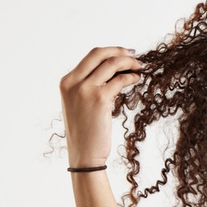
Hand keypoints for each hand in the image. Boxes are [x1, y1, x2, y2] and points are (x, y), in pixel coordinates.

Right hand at [59, 47, 141, 168]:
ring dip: (129, 63)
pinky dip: (131, 77)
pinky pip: (120, 80)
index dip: (110, 51)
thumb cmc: (85, 132)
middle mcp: (73, 82)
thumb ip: (89, 86)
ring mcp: (85, 89)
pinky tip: (136, 79)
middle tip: (134, 55)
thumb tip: (111, 72)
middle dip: (120, 51)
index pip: (90, 56)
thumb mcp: (79, 104)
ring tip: (140, 67)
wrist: (84, 154)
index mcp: (66, 82)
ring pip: (111, 64)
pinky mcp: (100, 99)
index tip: (124, 53)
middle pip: (99, 54)